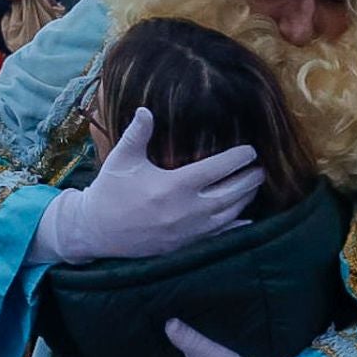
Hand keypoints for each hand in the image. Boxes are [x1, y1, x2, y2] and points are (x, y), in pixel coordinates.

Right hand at [29, 108, 263, 264]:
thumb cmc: (110, 192)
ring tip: (254, 186)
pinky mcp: (185, 246)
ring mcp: (188, 231)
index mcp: (174, 186)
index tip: (251, 150)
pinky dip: (236, 228)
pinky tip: (246, 220)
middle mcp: (187, 210)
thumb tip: (146, 109)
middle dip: (249, 180)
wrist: (96, 231)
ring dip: (245, 200)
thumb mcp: (121, 160)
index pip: (218, 169)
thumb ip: (137, 134)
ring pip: (229, 215)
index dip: (239, 159)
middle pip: (231, 193)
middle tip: (260, 168)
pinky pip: (219, 237)